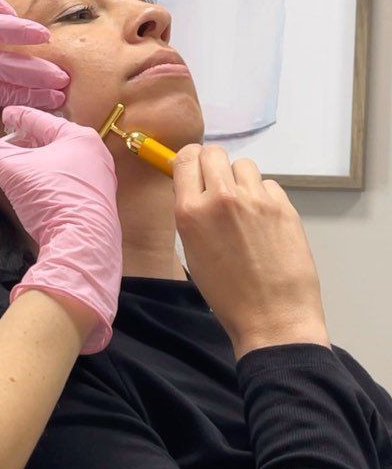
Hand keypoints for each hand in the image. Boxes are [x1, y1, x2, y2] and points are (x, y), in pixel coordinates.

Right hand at [0, 106, 122, 354]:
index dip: (17, 116)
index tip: (4, 115)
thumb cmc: (53, 199)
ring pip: (59, 160)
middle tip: (5, 141)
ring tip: (16, 162)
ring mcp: (97, 178)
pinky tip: (35, 186)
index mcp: (78, 137)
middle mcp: (93, 153)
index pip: (40, 119)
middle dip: (26, 140)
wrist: (82, 245)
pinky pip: (67, 179)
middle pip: (50, 139)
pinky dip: (48, 177)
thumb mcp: (11, 170)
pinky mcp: (94, 201)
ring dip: (36, 160)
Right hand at [172, 143, 329, 358]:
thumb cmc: (227, 294)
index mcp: (191, 212)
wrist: (272, 317)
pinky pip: (269, 185)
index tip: (195, 170)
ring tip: (246, 208)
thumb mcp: (193, 252)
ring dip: (242, 181)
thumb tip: (197, 188)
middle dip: (214, 165)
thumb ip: (192, 214)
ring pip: (244, 165)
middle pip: (214, 152)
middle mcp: (222, 198)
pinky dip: (265, 198)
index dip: (190, 161)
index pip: (185, 158)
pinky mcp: (283, 206)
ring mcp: (256, 200)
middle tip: (220, 186)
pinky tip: (266, 223)